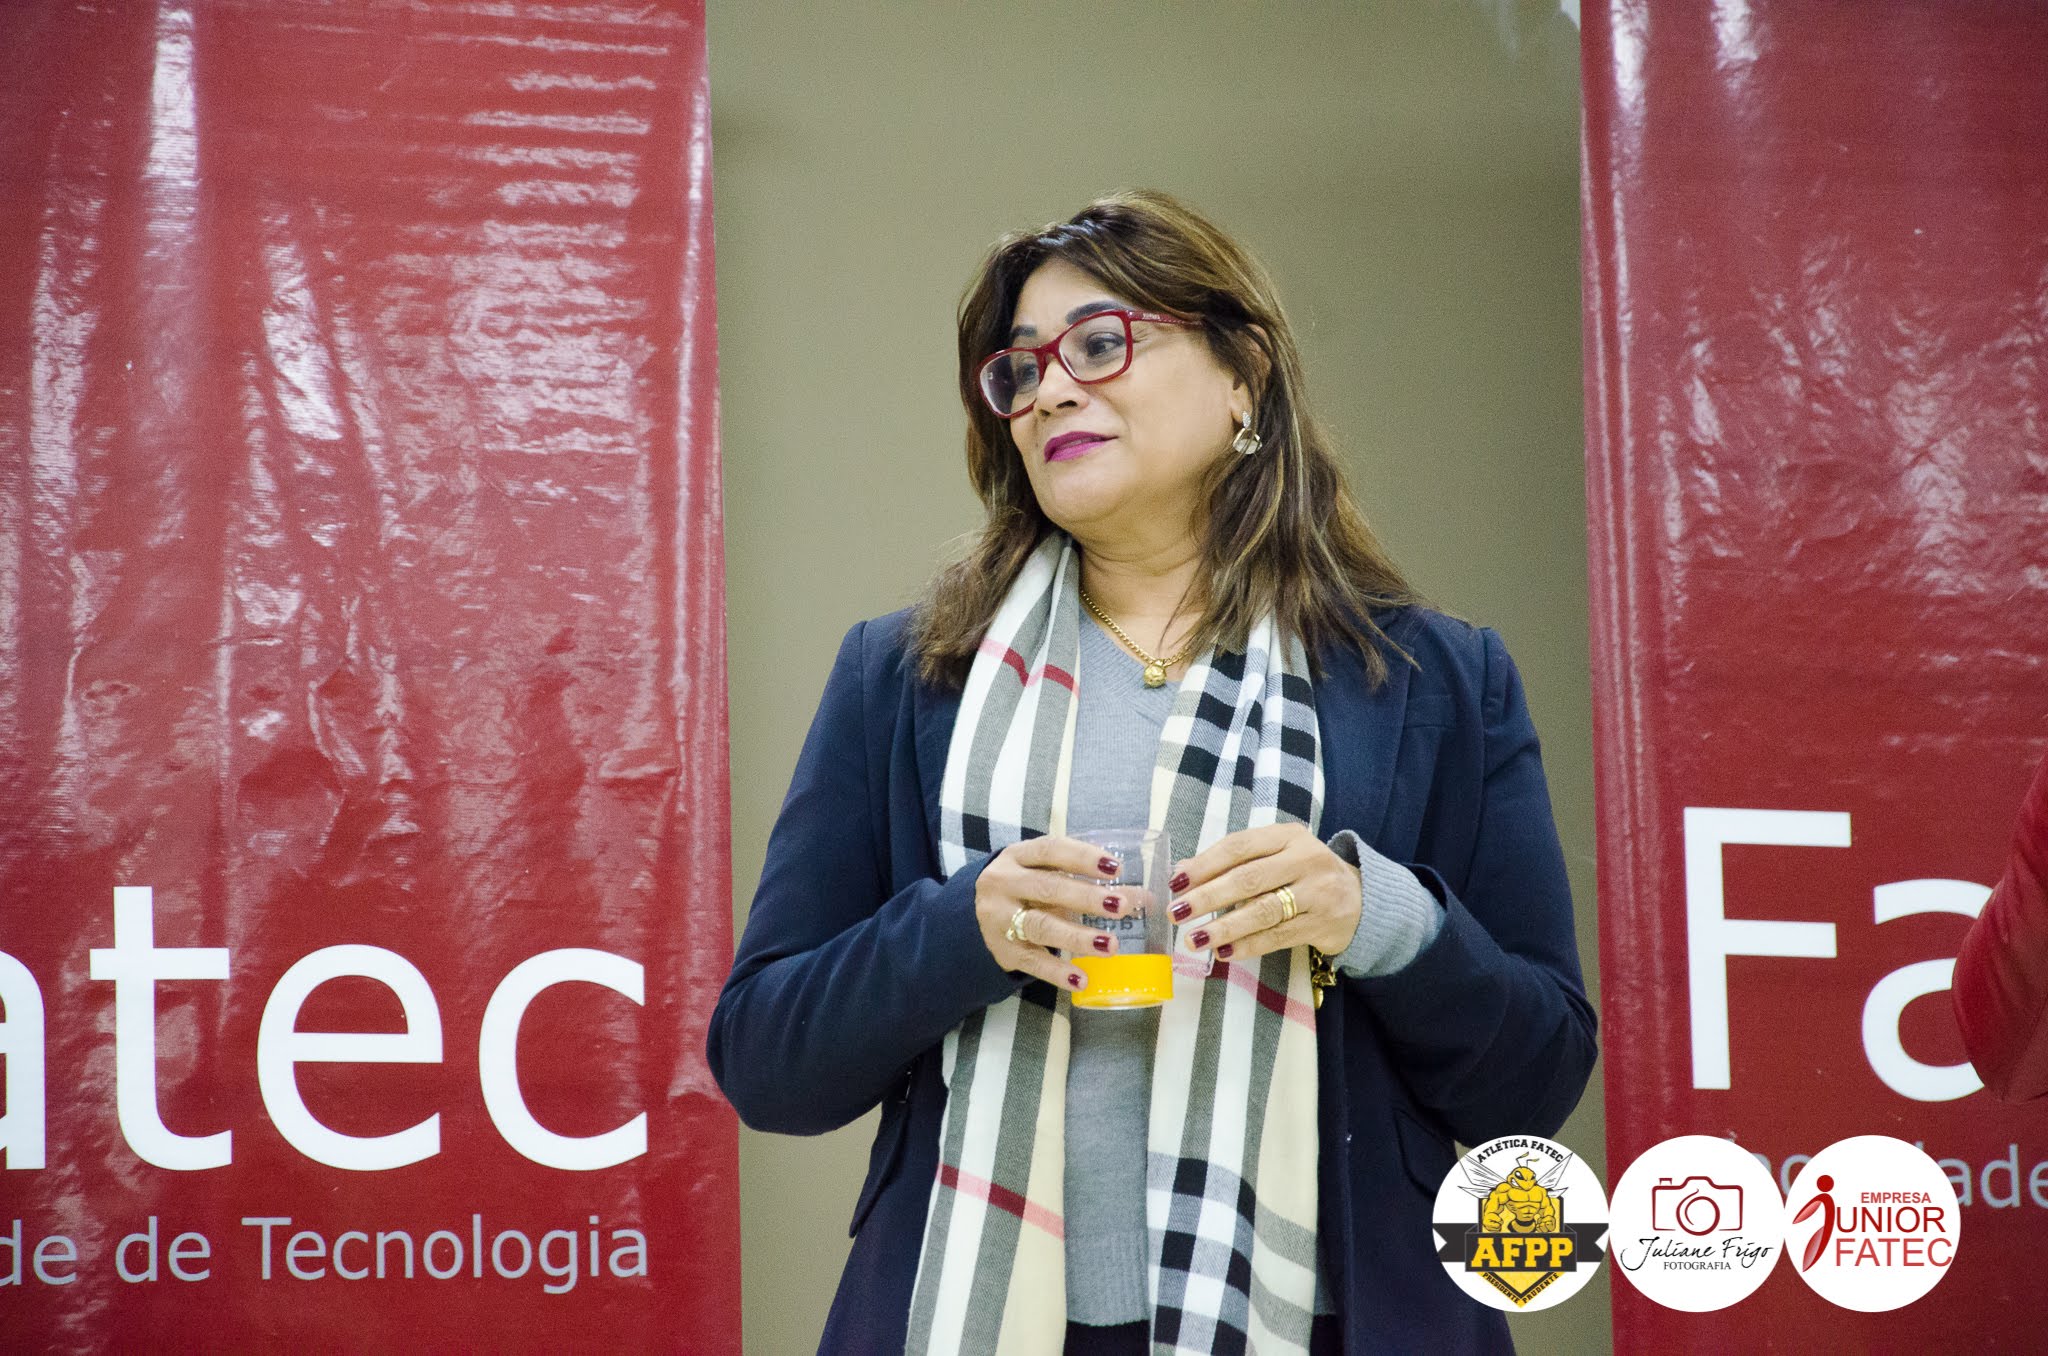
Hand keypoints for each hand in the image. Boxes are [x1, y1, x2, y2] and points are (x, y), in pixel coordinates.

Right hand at [975, 835, 1128, 993]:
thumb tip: (1143, 898)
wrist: (970, 918)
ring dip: (1077, 936)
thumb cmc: (1023, 892)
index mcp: (1017, 857)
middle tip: (1121, 907)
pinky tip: (1081, 979)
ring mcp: (999, 918)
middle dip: (1086, 897)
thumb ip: (1089, 884)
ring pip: (1040, 926)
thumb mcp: (1046, 878)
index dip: (1083, 857)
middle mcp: (1004, 884)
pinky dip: (1058, 972)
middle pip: (1047, 888)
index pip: (1050, 850)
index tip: (1116, 868)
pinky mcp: (1003, 950)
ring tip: (1109, 946)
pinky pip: (1033, 961)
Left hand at [1168, 823, 1360, 961]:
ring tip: (1194, 939)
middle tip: (1177, 913)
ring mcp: (1318, 893)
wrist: (1360, 900)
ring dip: (1225, 927)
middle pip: (1248, 878)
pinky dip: (1249, 946)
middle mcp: (1305, 859)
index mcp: (1288, 836)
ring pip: (1263, 911)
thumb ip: (1232, 862)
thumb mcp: (1274, 856)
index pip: (1239, 846)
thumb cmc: (1303, 875)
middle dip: (1207, 897)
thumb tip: (1182, 873)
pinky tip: (1224, 953)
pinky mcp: (1323, 924)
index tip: (1176, 882)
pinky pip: (1279, 937)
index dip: (1205, 864)